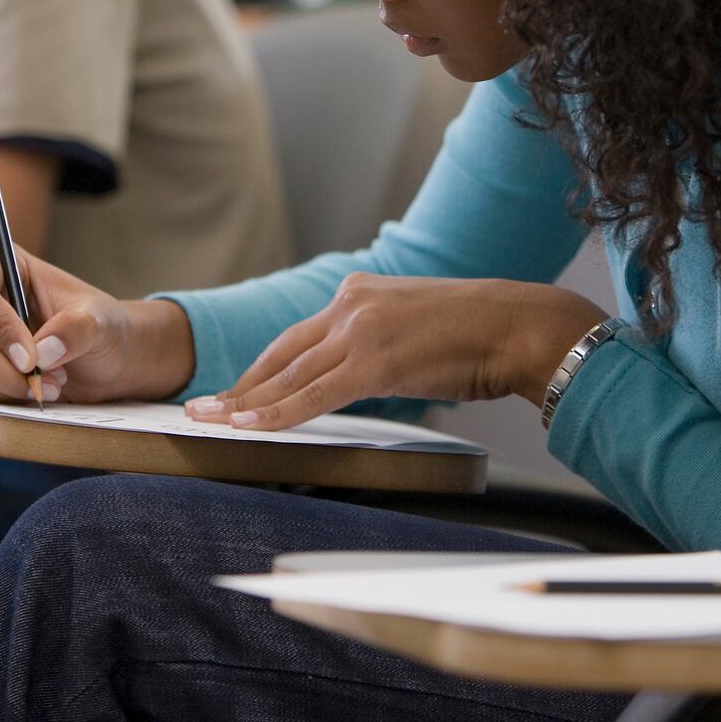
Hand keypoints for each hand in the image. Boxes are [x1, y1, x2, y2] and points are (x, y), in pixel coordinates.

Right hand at [0, 239, 192, 404]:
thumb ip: (78, 328)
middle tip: (42, 381)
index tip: (32, 359)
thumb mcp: (99, 321)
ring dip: (6, 384)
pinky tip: (34, 390)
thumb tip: (45, 350)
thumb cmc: (96, 325)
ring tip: (50, 384)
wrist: (97, 357)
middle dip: (2, 367)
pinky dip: (2, 394)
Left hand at [184, 274, 607, 432]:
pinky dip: (278, 414)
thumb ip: (378, 343)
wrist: (519, 326)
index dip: (262, 369)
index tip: (235, 390)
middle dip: (240, 385)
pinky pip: (314, 395)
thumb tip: (360, 373)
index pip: (297, 338)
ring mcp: (360, 331)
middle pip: (281, 353)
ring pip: (289, 376)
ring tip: (209, 420)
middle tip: (201, 407)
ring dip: (246, 402)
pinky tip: (251, 427)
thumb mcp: (413, 328)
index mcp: (359, 294)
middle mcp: (351, 305)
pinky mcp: (373, 363)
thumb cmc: (479, 335)